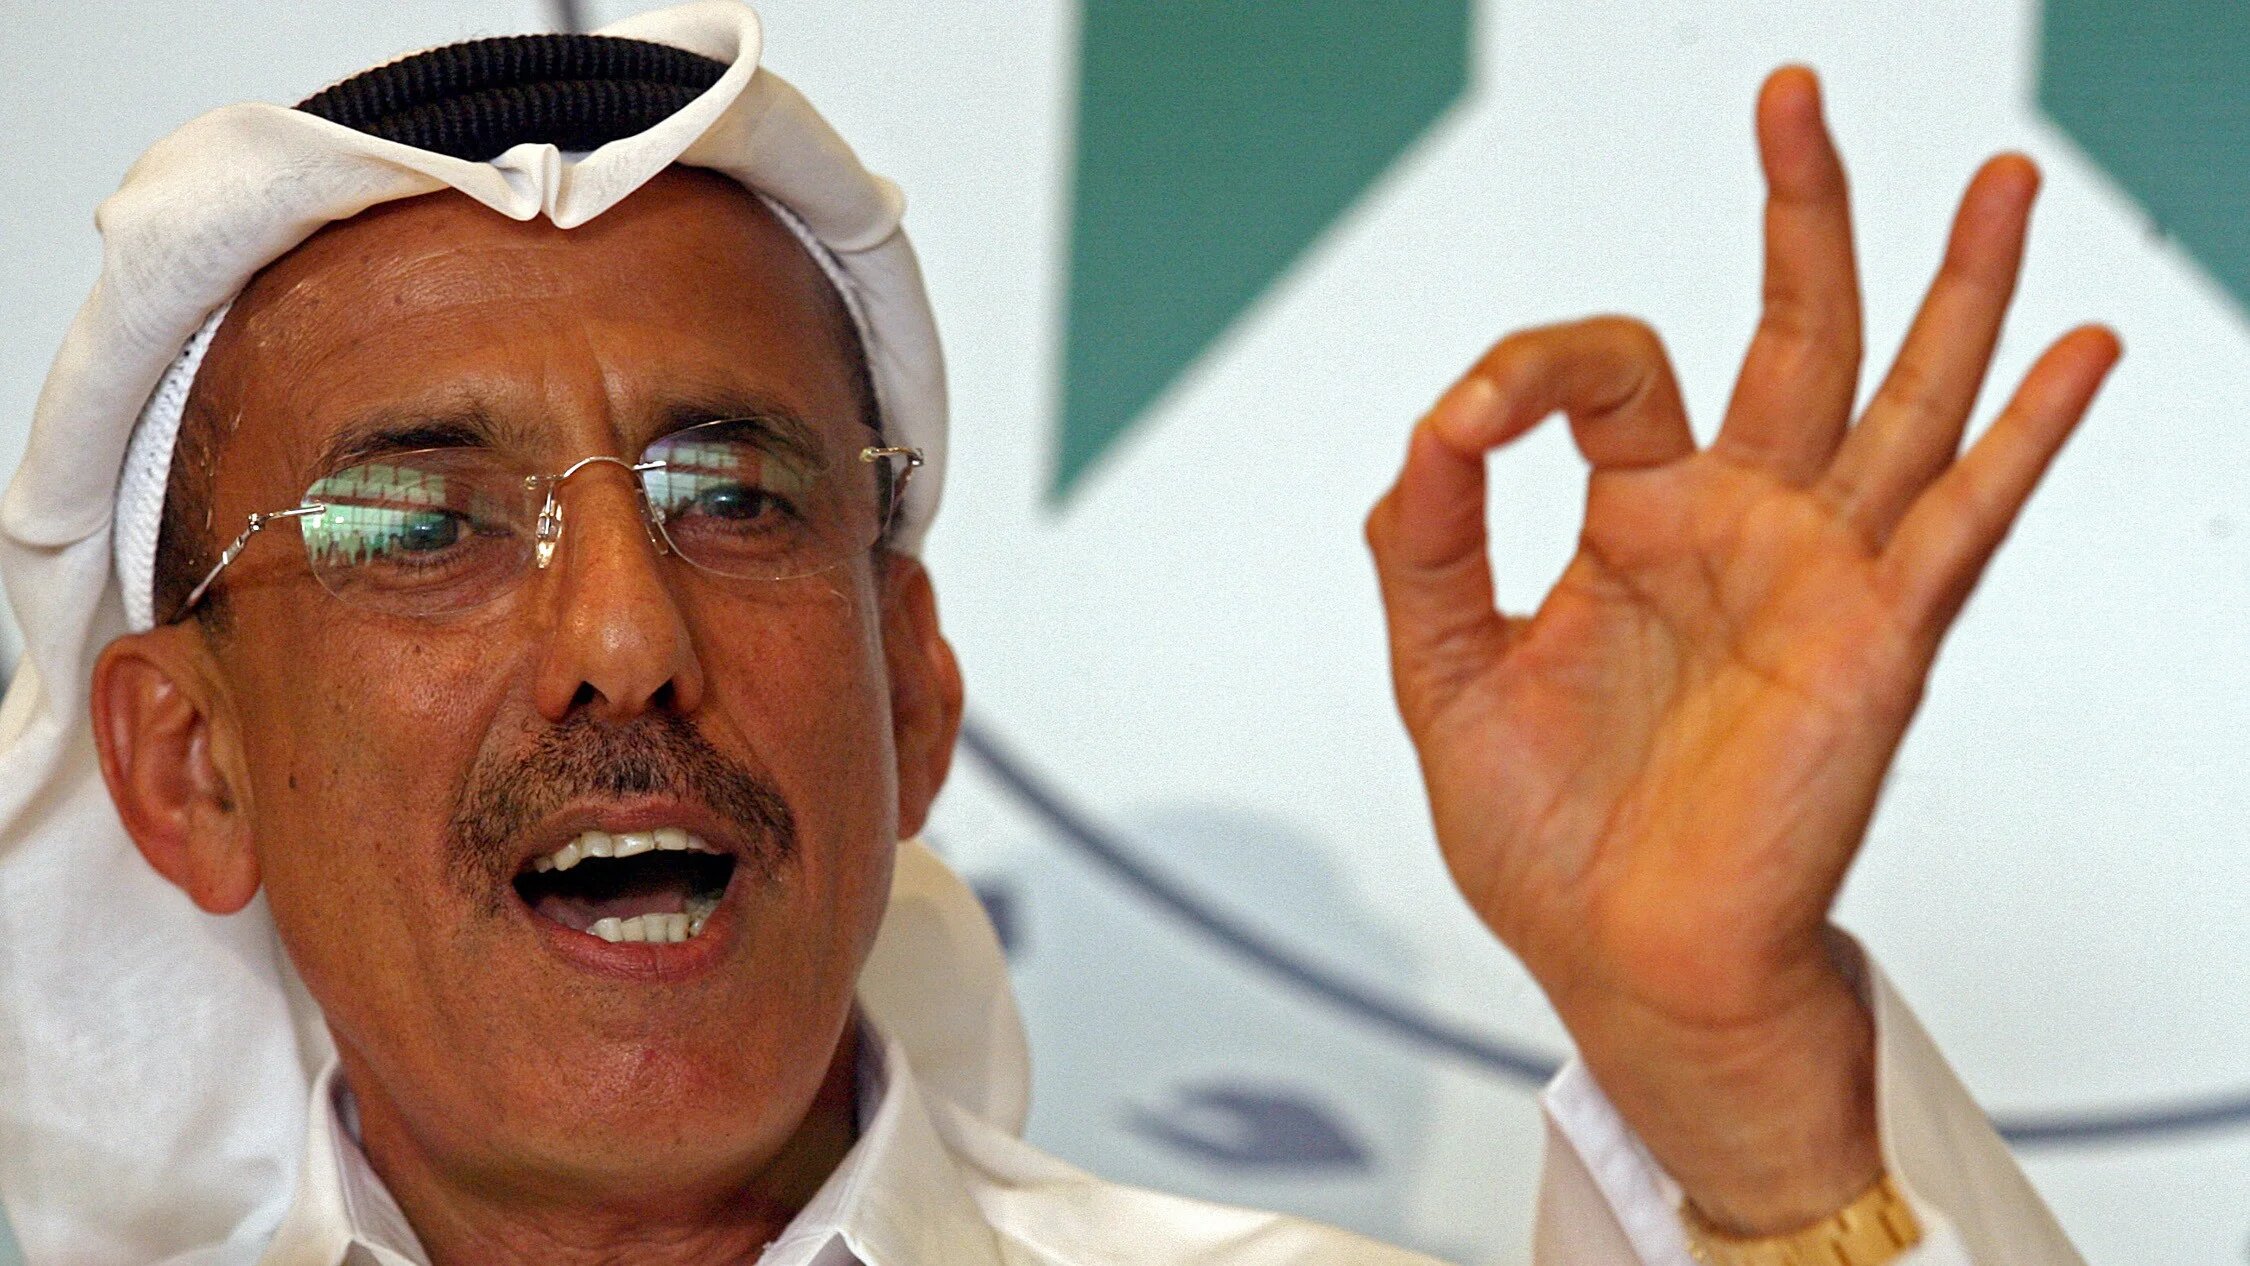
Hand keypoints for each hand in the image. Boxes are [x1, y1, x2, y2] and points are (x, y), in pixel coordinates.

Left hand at [1365, 67, 2117, 1233]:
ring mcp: (1818, 571)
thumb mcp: (1445, 673)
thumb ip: (1428, 544)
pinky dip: (2029, 431)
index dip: (1529, 369)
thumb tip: (1427, 429)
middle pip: (1792, 331)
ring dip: (1953, 285)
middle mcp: (1739, 527)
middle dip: (1800, 210)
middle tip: (1795, 99)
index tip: (1466, 424)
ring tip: (1999, 177)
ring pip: (1902, 394)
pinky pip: (1964, 516)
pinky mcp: (1876, 633)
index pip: (1606, 373)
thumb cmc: (1551, 837)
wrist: (1623, 957)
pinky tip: (2077, 347)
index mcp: (1634, 525)